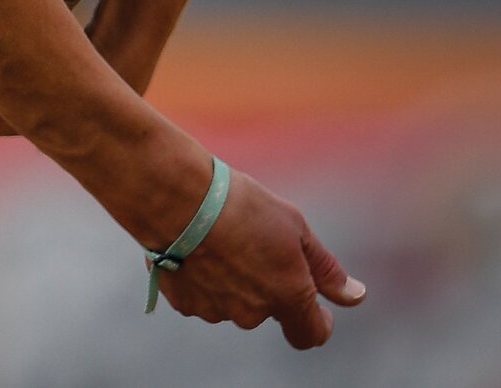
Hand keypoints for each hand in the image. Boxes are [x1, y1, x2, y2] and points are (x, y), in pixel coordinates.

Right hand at [153, 168, 365, 347]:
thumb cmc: (240, 205)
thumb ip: (325, 268)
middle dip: (265, 284)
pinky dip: (202, 278)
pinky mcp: (184, 302)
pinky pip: (201, 295)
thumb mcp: (294, 225)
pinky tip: (194, 245)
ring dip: (232, 280)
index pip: (311, 334)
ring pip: (232, 301)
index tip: (313, 305)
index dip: (315, 321)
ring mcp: (216, 310)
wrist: (177, 198)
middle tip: (251, 241)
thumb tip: (356, 296)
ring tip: (218, 237)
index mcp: (287, 295)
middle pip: (268, 309)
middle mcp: (253, 313)